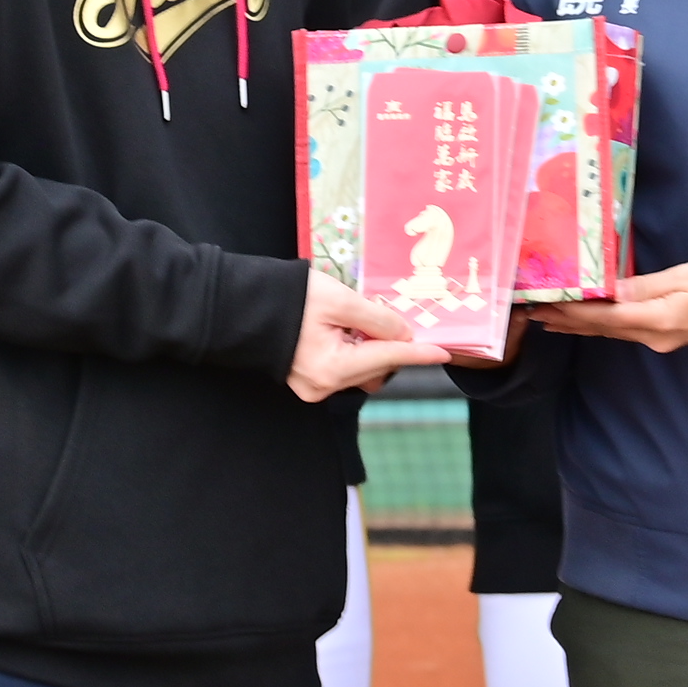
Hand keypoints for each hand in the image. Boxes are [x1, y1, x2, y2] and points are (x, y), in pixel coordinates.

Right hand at [291, 275, 443, 401]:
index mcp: (332, 368)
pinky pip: (344, 370)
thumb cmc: (290, 298)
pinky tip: (346, 332)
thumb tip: (404, 335)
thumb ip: (377, 320)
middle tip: (389, 319)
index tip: (444, 353)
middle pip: (376, 368)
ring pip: (362, 371)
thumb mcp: (340, 301)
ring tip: (358, 321)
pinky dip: (354, 352)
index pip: (387, 358)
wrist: (243, 305)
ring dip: (371, 349)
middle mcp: (324, 386)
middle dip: (389, 345)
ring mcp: (313, 387)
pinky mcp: (307, 381)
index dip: (418, 353)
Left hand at [535, 262, 687, 355]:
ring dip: (577, 326)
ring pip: (608, 332)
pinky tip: (585, 324)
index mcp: (656, 320)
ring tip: (548, 320)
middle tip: (531, 313)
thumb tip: (607, 292)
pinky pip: (621, 331)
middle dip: (565, 320)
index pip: (603, 317)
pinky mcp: (662, 336)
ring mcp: (657, 340)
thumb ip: (642, 287)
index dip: (571, 312)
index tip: (543, 305)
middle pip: (600, 329)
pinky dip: (598, 326)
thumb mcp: (681, 277)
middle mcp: (652, 336)